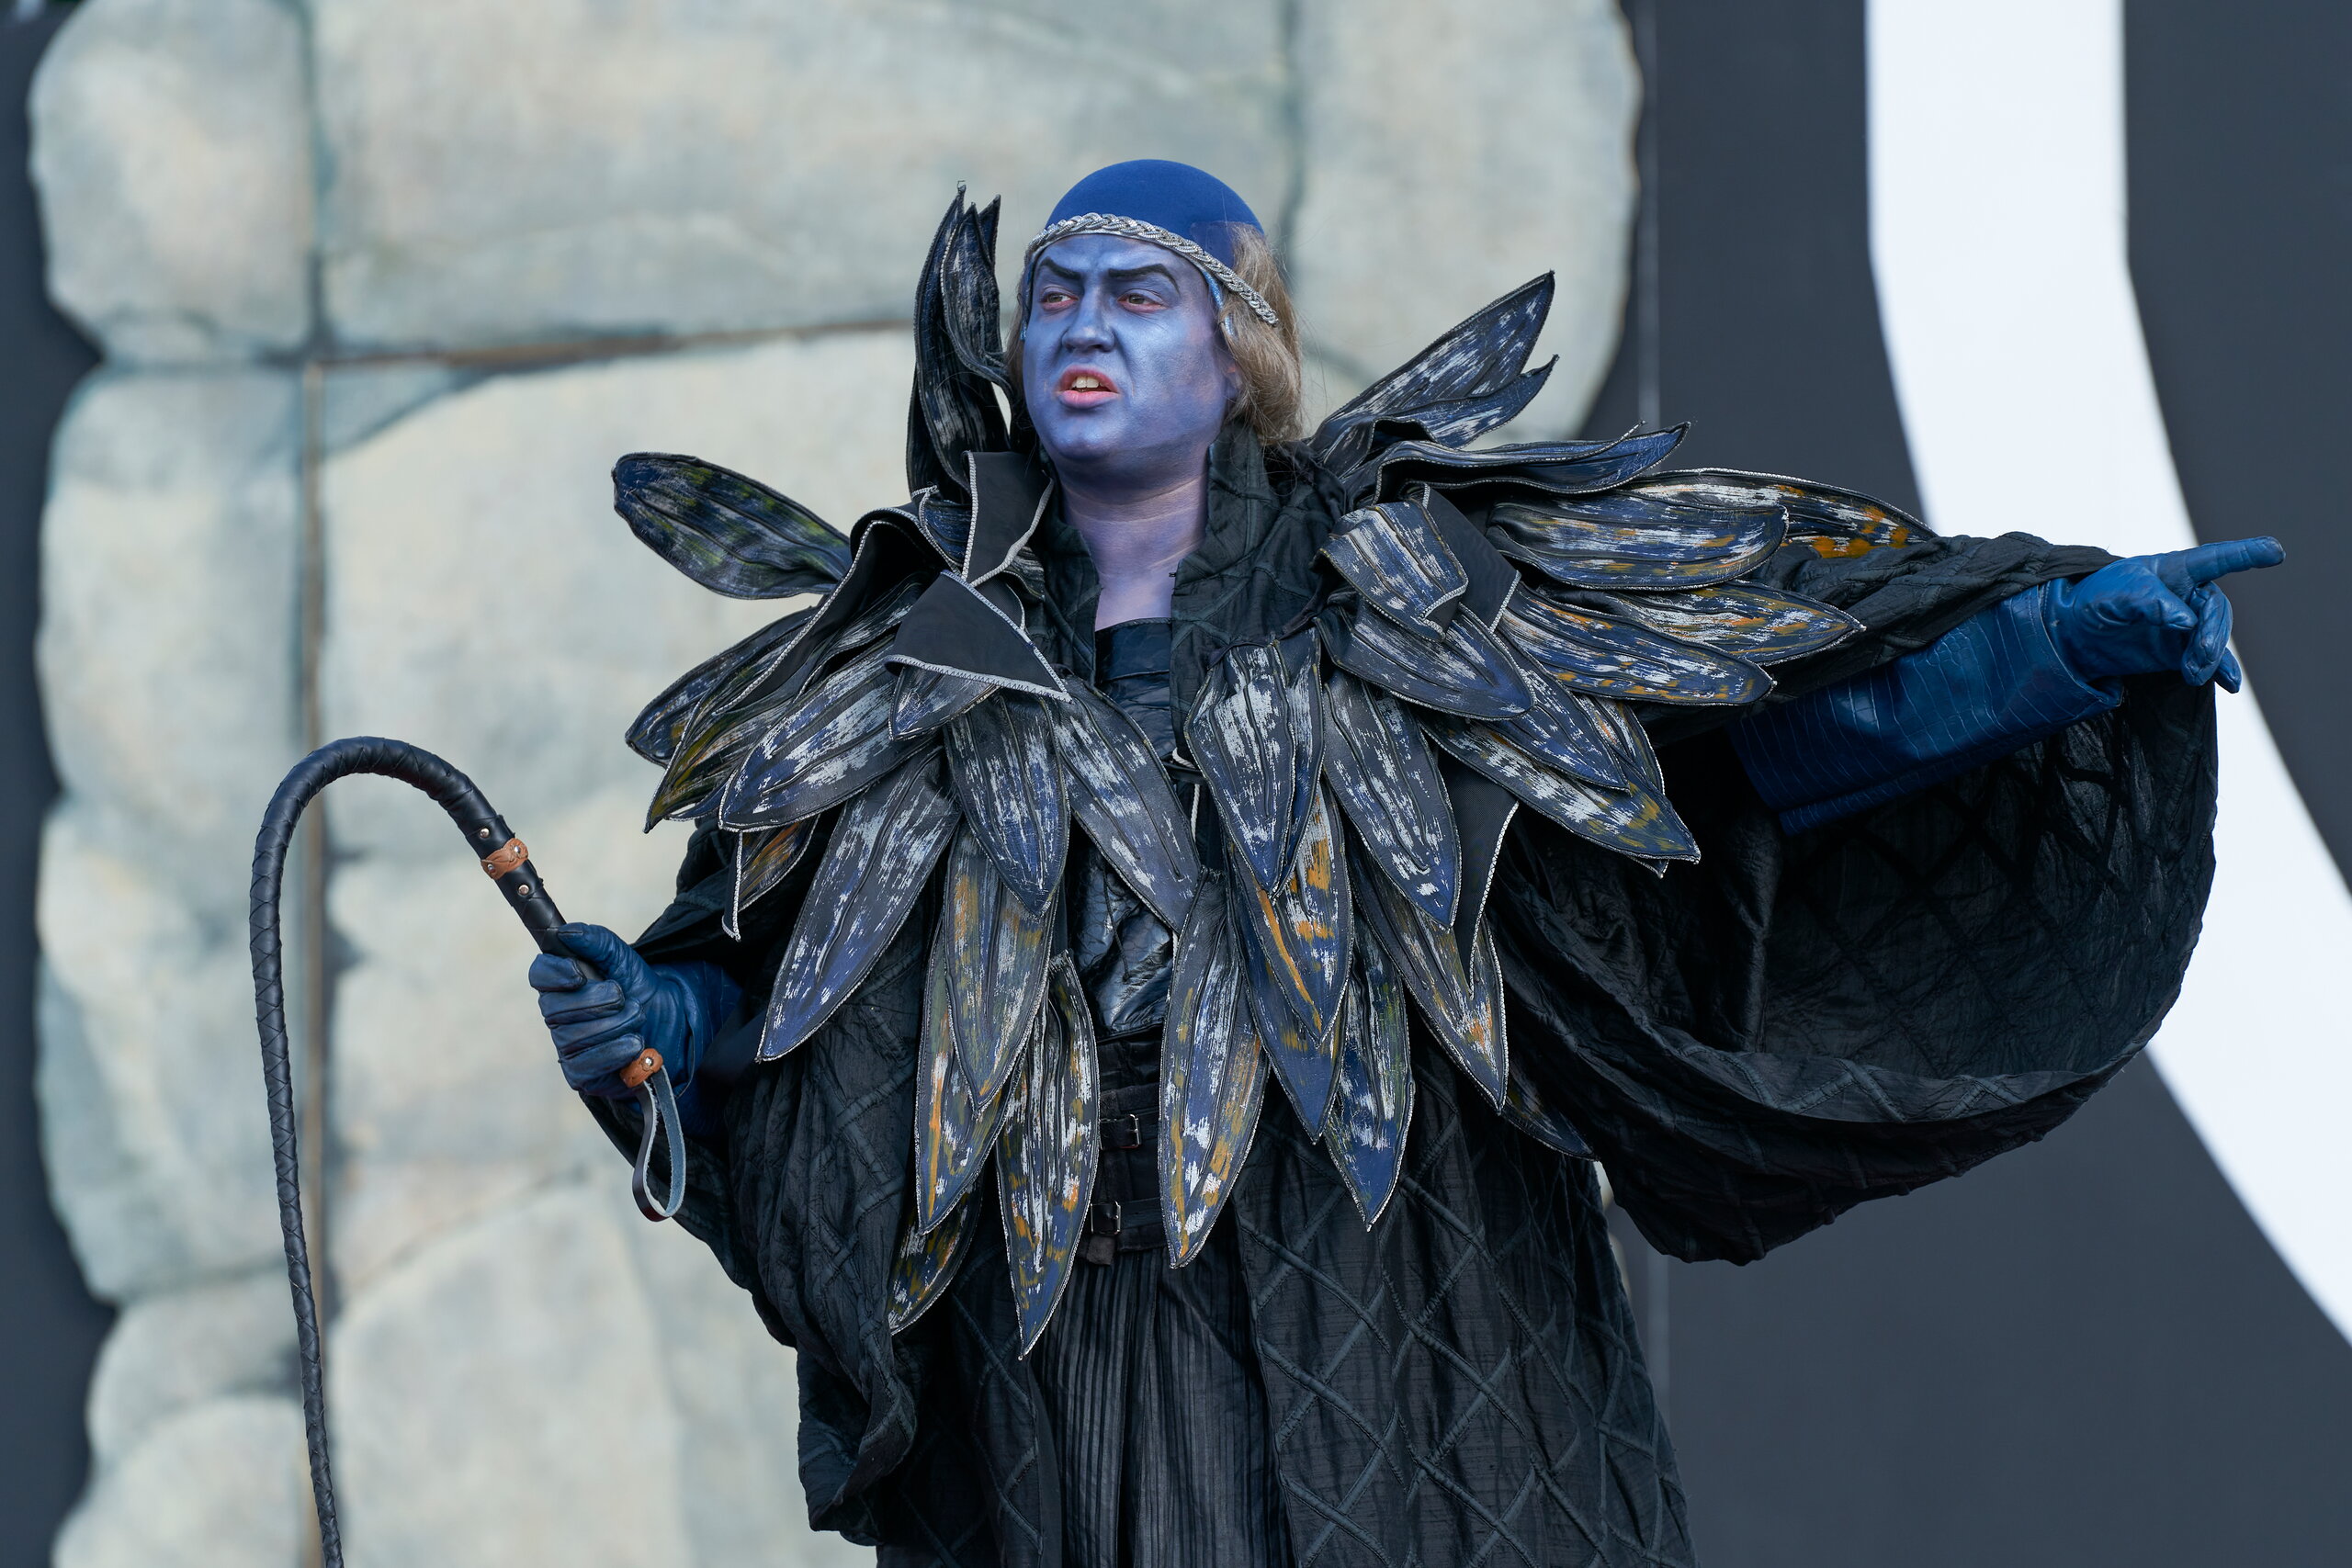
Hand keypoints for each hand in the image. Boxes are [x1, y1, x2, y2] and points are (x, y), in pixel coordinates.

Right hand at [528, 924, 691, 1097]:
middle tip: (624, 996)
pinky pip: (585, 1065)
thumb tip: (567, 932)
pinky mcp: (581, 1075)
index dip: (553, 974)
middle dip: (595, 1000)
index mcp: (563, 985)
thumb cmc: (642, 992)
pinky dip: (614, 1052)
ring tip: (638, 1016)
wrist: (675, 1028)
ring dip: (613, 1024)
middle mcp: (558, 1018)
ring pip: (573, 1037)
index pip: (539, 975)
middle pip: (554, 1009)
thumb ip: (598, 942)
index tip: (578, 974)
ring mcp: (568, 1048)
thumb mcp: (626, 960)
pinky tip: (635, 1045)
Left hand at [2045, 537, 2283, 691]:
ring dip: (2209, 656)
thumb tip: (2186, 622)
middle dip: (2213, 634)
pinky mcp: (2180, 651)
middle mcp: (2189, 595)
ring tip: (2192, 673)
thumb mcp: (2113, 594)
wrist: (2074, 635)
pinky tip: (2231, 685)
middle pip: (2217, 611)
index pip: (2216, 559)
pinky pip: (2210, 661)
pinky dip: (2222, 672)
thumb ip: (2149, 602)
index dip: (2245, 553)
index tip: (2275, 550)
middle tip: (2200, 657)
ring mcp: (2187, 625)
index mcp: (2175, 570)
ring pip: (2215, 638)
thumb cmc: (2094, 600)